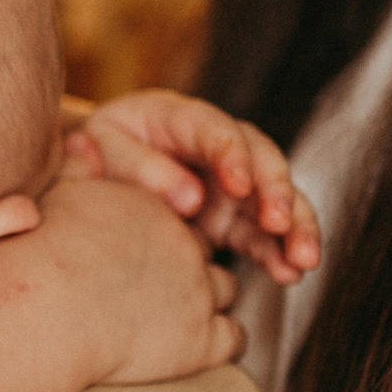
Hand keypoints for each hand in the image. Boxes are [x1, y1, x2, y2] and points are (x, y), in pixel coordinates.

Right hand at [33, 159, 243, 383]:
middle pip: (203, 251)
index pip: (175, 215)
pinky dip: (223, 342)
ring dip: (207, 301)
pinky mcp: (202, 341)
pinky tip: (198, 346)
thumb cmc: (47, 254)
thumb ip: (77, 166)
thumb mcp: (62, 195)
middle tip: (159, 287)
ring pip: (225, 289)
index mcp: (156, 208)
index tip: (141, 252)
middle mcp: (186, 245)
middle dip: (187, 266)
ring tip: (178, 316)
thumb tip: (81, 141)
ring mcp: (198, 293)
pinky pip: (235, 339)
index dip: (160, 235)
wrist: (53, 308)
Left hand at [71, 91, 320, 286]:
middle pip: (263, 160)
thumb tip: (192, 200)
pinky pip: (262, 233)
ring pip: (274, 199)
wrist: (89, 170)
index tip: (240, 187)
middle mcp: (217, 147)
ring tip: (302, 261)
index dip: (233, 158)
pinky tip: (289, 274)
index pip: (218, 132)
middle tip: (281, 224)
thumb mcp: (102, 147)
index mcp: (180, 118)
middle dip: (277, 193)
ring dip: (294, 229)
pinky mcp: (231, 216)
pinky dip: (277, 252)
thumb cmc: (94, 151)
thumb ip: (142, 168)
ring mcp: (229, 183)